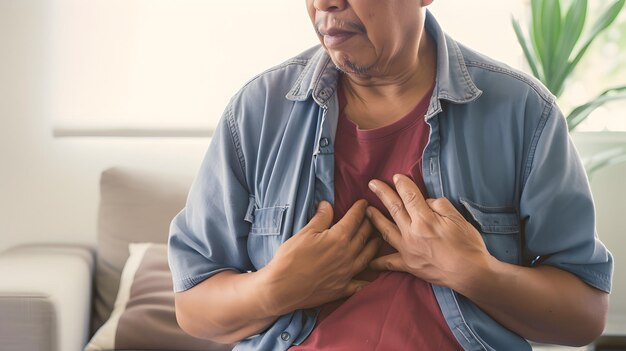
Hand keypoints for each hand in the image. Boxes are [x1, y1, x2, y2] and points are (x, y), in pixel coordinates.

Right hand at [263, 200, 380, 314]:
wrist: (282, 288)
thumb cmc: (290, 258)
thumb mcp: (304, 232)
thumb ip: (321, 218)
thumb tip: (328, 205)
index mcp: (339, 237)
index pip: (354, 218)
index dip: (360, 208)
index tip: (364, 202)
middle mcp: (348, 254)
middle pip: (364, 235)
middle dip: (370, 223)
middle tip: (373, 217)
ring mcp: (347, 273)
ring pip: (368, 256)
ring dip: (374, 245)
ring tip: (378, 238)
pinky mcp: (343, 288)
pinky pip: (362, 283)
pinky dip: (369, 278)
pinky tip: (373, 275)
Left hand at [366, 174, 489, 290]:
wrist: (471, 274)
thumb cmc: (468, 245)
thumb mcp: (458, 218)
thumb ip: (440, 206)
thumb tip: (427, 202)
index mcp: (425, 220)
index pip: (410, 196)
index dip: (402, 185)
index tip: (396, 177)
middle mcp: (412, 233)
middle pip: (394, 208)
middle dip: (382, 194)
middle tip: (372, 184)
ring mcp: (408, 250)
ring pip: (386, 230)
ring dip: (375, 219)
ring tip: (366, 210)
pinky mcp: (409, 265)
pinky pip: (389, 262)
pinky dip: (378, 261)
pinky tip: (369, 260)